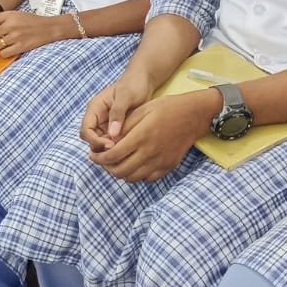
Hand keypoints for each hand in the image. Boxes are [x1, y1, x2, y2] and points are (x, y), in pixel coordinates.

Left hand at [0, 10, 70, 58]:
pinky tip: (11, 47)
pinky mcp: (20, 47)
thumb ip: (0, 19)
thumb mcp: (15, 14)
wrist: (48, 27)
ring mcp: (16, 37)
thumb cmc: (30, 21)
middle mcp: (11, 25)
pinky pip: (3, 53)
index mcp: (8, 15)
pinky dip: (5, 52)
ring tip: (6, 42)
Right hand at [80, 72, 155, 151]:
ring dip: (110, 149)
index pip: (86, 130)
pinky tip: (128, 147)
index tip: (111, 144)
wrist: (143, 81)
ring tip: (124, 150)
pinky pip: (113, 142)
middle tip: (119, 149)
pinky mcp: (116, 129)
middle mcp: (97, 118)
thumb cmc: (133, 84)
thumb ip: (117, 113)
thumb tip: (112, 134)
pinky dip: (118, 147)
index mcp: (94, 109)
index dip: (95, 140)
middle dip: (102, 147)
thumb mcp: (126, 96)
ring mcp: (106, 125)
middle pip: (91, 140)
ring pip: (101, 143)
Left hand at [89, 91, 215, 181]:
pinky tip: (133, 165)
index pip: (113, 155)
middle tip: (101, 161)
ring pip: (133, 177)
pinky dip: (136, 175)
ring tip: (115, 164)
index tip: (92, 156)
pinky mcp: (168, 166)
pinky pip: (147, 178)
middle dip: (106, 168)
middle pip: (120, 170)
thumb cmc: (167, 108)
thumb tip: (108, 140)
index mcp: (141, 136)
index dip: (99, 158)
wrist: (194, 115)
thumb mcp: (143, 110)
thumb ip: (125, 126)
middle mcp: (150, 152)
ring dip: (120, 173)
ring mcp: (160, 161)